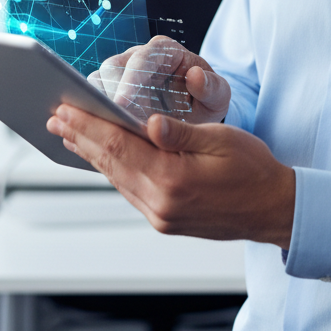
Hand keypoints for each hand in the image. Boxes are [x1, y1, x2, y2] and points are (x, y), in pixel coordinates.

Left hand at [46, 106, 295, 247]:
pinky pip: (129, 190)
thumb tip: (149, 123)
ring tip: (70, 134)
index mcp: (174, 180)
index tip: (66, 110)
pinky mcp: (165, 219)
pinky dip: (112, 169)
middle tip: (56, 118)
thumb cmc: (254, 170)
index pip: (119, 148)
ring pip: (116, 179)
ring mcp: (161, 216)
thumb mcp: (222, 140)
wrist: (274, 210)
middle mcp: (161, 204)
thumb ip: (181, 134)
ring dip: (91, 154)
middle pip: (110, 165)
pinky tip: (103, 157)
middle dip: (81, 138)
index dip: (89, 127)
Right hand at [87, 36, 230, 123]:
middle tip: (107, 124)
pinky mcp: (110, 95)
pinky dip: (91, 120)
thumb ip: (212, 87)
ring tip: (95, 134)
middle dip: (107, 96)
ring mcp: (121, 76)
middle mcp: (137, 58)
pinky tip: (91, 141)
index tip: (122, 105)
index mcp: (164, 51)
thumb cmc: (206, 99)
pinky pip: (92, 103)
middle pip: (111, 69)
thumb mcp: (217, 94)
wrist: (197, 111)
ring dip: (94, 108)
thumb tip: (196, 76)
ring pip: (97, 85)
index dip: (129, 81)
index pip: (141, 60)